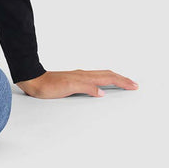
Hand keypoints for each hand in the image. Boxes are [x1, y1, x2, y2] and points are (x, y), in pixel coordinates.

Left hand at [16, 69, 138, 98]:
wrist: (34, 81)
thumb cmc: (48, 85)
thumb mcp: (68, 87)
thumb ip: (86, 88)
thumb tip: (102, 92)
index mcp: (85, 77)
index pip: (108, 78)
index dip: (122, 82)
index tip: (134, 86)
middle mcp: (83, 75)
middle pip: (107, 75)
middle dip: (122, 79)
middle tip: (134, 84)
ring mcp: (79, 77)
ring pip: (101, 76)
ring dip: (114, 79)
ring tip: (123, 82)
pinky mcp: (74, 81)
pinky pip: (94, 79)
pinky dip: (104, 81)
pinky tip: (102, 85)